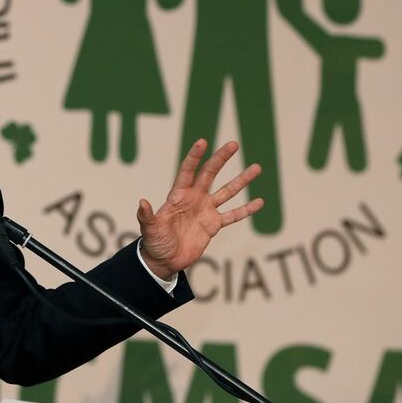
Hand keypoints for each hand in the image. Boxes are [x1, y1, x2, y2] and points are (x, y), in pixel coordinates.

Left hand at [137, 139, 263, 278]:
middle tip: (234, 144)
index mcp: (178, 196)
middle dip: (221, 159)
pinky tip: (259, 201)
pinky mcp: (214, 225)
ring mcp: (206, 210)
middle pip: (210, 174)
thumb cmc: (154, 243)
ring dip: (241, 180)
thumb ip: (147, 216)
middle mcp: (194, 198)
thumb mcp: (150, 229)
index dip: (194, 157)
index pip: (187, 171)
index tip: (203, 142)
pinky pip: (233, 215)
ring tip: (257, 168)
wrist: (165, 260)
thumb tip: (142, 202)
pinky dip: (246, 209)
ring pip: (227, 192)